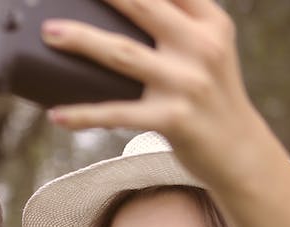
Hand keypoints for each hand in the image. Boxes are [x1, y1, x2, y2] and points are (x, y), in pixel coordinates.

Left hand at [41, 0, 271, 188]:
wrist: (239, 149)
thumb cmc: (209, 93)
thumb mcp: (207, 48)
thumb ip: (177, 22)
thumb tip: (123, 7)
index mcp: (209, 22)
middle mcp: (201, 46)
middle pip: (143, 6)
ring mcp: (187, 82)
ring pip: (123, 53)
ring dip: (82, 40)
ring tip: (49, 32)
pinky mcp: (173, 118)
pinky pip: (118, 113)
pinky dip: (84, 114)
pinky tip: (56, 114)